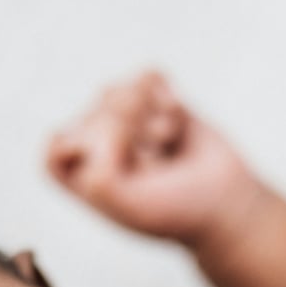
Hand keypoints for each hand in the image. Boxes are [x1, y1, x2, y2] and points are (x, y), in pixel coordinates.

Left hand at [45, 71, 261, 248]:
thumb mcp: (121, 201)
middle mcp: (95, 143)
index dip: (91, 154)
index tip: (119, 175)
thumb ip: (94, 164)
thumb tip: (114, 115)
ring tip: (166, 148)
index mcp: (76, 174)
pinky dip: (169, 102)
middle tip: (155, 172)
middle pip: (96, 113)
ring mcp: (124, 117)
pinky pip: (149, 76)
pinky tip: (177, 128)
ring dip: (153, 122)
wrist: (225, 204)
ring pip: (122, 91)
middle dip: (134, 139)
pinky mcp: (154, 97)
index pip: (60, 144)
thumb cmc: (172, 209)